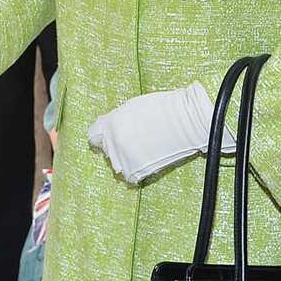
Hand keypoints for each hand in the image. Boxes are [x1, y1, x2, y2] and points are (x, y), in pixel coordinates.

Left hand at [87, 82, 219, 183]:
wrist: (187, 121)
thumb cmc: (164, 109)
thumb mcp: (132, 108)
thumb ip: (116, 119)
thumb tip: (107, 126)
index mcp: (111, 124)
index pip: (93, 135)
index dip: (102, 134)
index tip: (108, 135)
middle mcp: (113, 142)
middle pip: (105, 148)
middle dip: (115, 145)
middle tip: (134, 140)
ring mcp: (124, 157)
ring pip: (116, 162)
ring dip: (125, 157)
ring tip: (143, 148)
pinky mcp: (136, 169)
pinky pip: (128, 173)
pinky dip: (135, 168)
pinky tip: (146, 158)